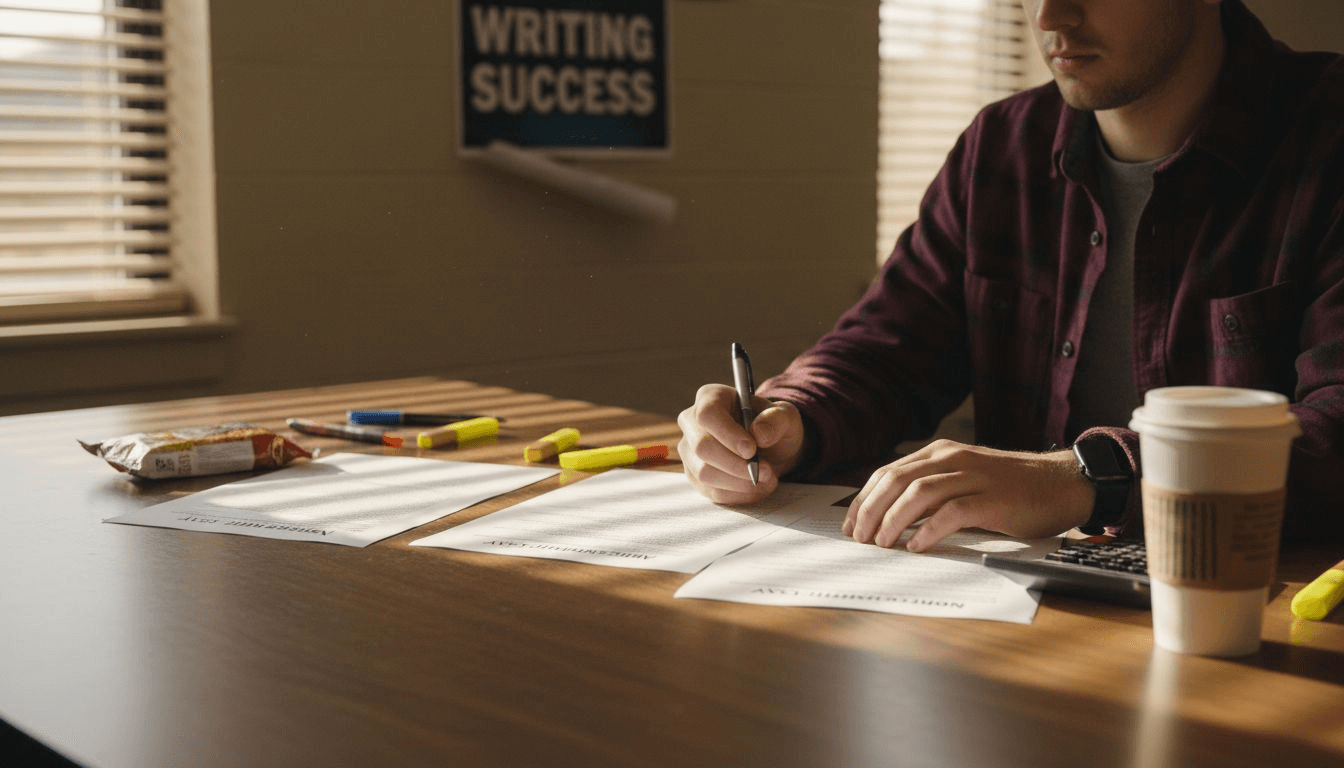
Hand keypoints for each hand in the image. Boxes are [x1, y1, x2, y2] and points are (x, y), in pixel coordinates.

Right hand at [677, 384, 805, 504]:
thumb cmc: (772, 426)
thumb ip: (776, 420)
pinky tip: (756, 487)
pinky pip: (711, 491)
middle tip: (766, 471)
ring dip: (739, 482)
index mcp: (710, 398)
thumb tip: (758, 434)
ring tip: (766, 479)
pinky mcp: (694, 476)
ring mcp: (690, 451)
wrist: (770, 448)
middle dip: (736, 465)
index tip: (752, 450)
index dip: (727, 434)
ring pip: (703, 473)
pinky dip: (738, 494)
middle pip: (701, 447)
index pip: (707, 414)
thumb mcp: (785, 416)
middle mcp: (692, 422)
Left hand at [842, 439, 1092, 551]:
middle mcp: (952, 458)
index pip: (887, 472)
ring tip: (882, 544)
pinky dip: (929, 530)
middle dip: (870, 511)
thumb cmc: (1010, 488)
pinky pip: (952, 512)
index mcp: (940, 452)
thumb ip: (930, 493)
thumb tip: (888, 518)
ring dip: (893, 521)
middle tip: (859, 539)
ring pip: (919, 494)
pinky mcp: (993, 499)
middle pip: (895, 481)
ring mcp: (973, 476)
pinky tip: (917, 546)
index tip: (851, 526)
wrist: (1062, 484)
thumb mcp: (962, 481)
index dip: (863, 500)